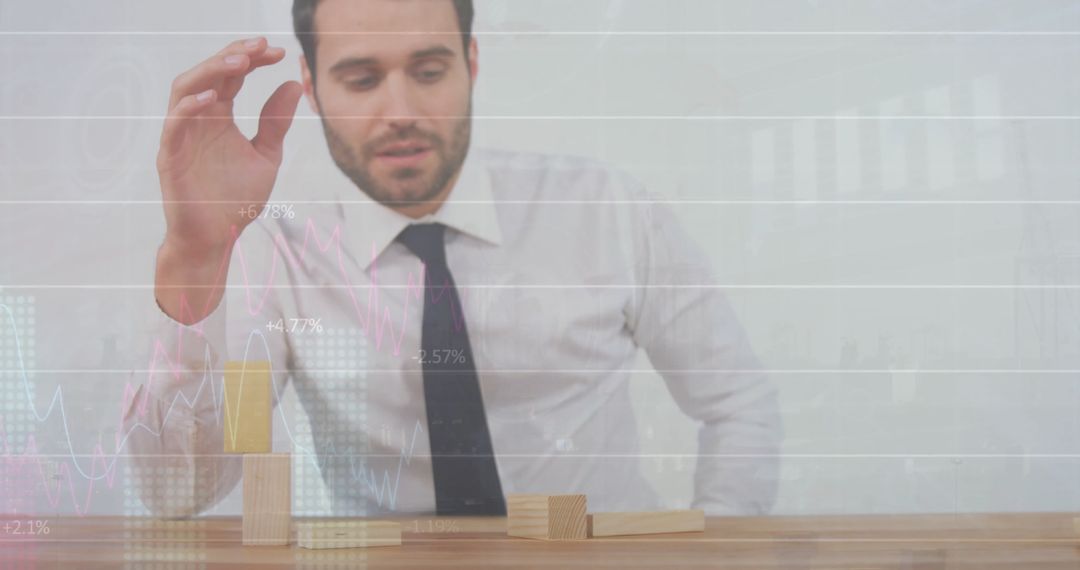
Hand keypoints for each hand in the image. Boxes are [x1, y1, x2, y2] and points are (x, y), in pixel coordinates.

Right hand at [157, 37, 302, 256]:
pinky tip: (213, 97)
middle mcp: (198, 119)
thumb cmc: (236, 198)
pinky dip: (190, 107)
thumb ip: (276, 122)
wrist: (217, 237)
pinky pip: (175, 124)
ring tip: (239, 61)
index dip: (251, 59)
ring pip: (185, 89)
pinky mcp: (171, 156)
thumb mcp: (266, 155)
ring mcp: (181, 135)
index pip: (231, 75)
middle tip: (260, 47)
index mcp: (219, 116)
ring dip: (210, 71)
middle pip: (209, 73)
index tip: (277, 52)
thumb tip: (294, 84)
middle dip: (233, 55)